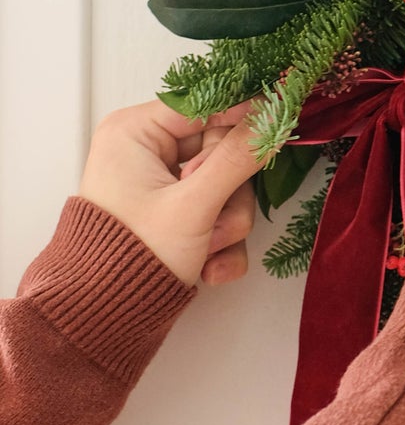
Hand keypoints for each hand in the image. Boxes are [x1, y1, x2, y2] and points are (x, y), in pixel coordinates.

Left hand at [78, 101, 263, 287]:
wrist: (107, 319)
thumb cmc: (133, 257)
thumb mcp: (193, 205)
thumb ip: (239, 158)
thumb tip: (274, 114)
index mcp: (135, 132)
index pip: (205, 104)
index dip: (243, 119)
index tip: (277, 126)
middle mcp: (147, 151)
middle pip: (221, 151)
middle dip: (229, 195)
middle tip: (215, 222)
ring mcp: (163, 185)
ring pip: (226, 187)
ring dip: (227, 225)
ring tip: (205, 251)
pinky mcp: (176, 214)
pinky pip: (216, 213)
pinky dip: (219, 243)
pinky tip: (206, 267)